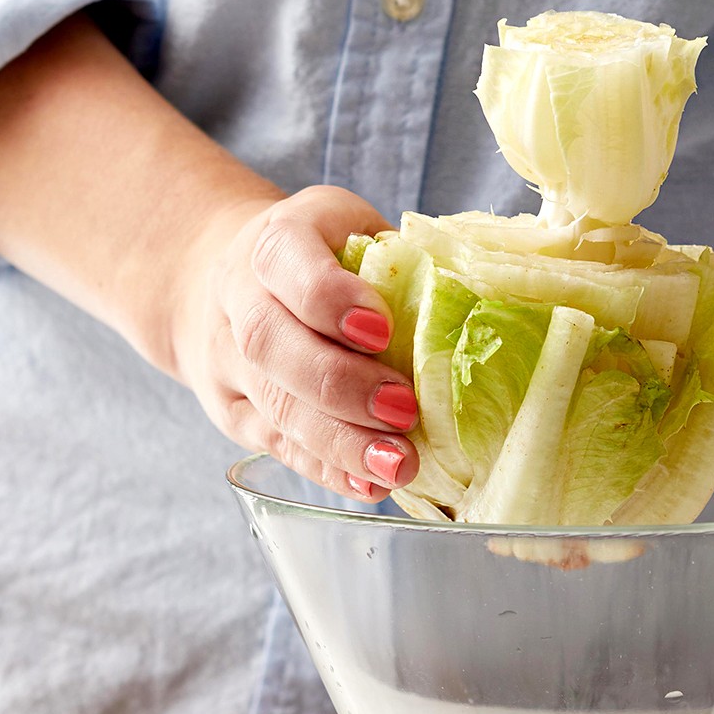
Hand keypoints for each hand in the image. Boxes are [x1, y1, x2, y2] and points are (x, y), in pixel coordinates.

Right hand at [172, 185, 418, 501]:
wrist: (227, 275)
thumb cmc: (324, 252)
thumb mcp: (358, 228)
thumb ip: (404, 259)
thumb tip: (486, 301)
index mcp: (276, 236)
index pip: (286, 260)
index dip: (329, 298)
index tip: (381, 330)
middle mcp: (239, 296)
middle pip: (271, 343)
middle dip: (342, 384)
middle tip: (404, 410)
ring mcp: (226, 359)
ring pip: (274, 404)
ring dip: (340, 441)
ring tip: (397, 464)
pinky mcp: (233, 411)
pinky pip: (277, 445)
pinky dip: (327, 469)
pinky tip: (369, 485)